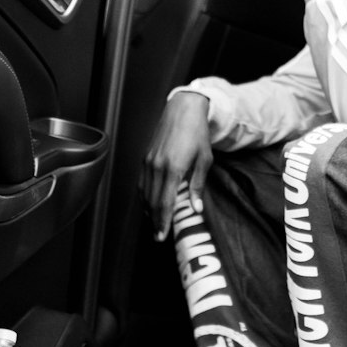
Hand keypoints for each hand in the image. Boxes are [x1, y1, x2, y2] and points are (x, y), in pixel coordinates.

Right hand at [140, 91, 212, 240]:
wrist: (183, 110)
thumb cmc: (197, 134)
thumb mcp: (204, 160)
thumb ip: (197, 186)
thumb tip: (196, 209)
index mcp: (173, 169)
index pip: (165, 203)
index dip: (162, 221)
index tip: (161, 236)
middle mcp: (157, 166)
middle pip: (152, 201)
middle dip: (155, 220)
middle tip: (158, 236)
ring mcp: (149, 161)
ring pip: (145, 193)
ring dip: (149, 210)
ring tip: (155, 222)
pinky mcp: (146, 157)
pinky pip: (142, 182)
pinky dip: (144, 195)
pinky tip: (150, 202)